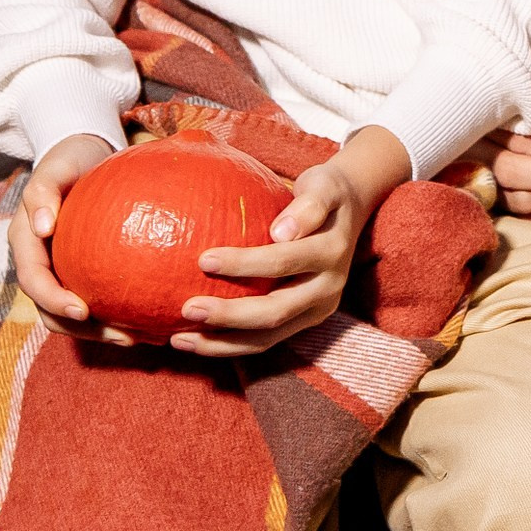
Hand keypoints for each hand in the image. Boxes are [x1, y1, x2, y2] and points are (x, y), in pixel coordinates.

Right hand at [10, 133, 141, 343]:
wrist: (82, 154)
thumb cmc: (69, 159)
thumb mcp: (55, 167)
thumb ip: (43, 192)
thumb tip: (43, 226)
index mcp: (24, 243)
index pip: (34, 281)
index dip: (54, 301)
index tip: (84, 310)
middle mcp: (38, 263)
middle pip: (52, 311)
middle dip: (84, 330)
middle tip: (124, 336)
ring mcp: (58, 270)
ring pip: (72, 316)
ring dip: (101, 332)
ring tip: (138, 337)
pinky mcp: (80, 272)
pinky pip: (94, 299)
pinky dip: (114, 315)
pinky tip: (147, 320)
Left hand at [172, 125, 407, 356]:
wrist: (351, 209)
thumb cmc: (326, 191)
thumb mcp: (323, 185)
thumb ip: (309, 205)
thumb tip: (281, 232)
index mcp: (332, 252)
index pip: (284, 261)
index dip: (244, 264)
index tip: (203, 259)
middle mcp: (328, 288)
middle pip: (275, 311)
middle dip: (229, 315)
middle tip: (187, 308)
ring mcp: (317, 310)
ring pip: (268, 338)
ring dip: (222, 344)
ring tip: (180, 339)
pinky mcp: (303, 322)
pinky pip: (264, 341)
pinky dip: (229, 346)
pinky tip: (194, 341)